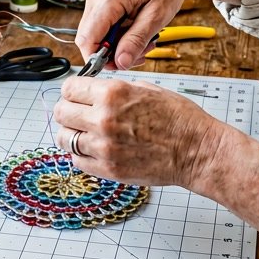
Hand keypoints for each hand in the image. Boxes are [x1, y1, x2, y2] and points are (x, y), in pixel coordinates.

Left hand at [53, 74, 225, 191]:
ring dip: (72, 134)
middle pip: (61, 112)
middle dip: (68, 111)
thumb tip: (92, 90)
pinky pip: (77, 161)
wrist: (197, 151)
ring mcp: (104, 147)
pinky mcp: (108, 170)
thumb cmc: (178, 119)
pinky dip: (81, 155)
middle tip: (77, 114)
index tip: (75, 95)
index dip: (72, 91)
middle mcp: (104, 119)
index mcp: (113, 94)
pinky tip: (95, 150)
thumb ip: (114, 89)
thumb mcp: (145, 88)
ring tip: (86, 134)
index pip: (69, 88)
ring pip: (64, 138)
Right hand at [76, 0, 243, 70]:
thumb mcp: (157, 17)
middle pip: (88, 38)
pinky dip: (117, 34)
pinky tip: (135, 31)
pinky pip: (101, 24)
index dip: (98, 59)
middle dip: (111, 53)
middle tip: (139, 54)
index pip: (87, 39)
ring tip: (143, 42)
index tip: (119, 66)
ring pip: (95, 33)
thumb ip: (136, 40)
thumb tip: (120, 62)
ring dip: (116, 44)